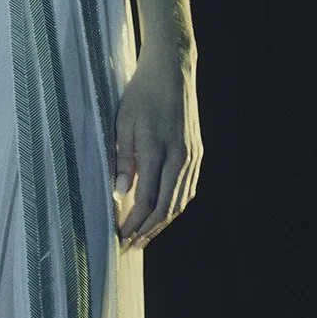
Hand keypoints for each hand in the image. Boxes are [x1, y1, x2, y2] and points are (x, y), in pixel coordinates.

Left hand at [112, 50, 200, 249]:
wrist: (172, 71)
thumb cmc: (142, 94)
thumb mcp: (123, 123)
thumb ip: (123, 160)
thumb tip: (119, 195)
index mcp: (159, 150)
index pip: (147, 199)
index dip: (134, 223)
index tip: (119, 237)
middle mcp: (180, 157)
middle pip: (166, 207)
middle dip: (147, 231)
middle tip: (130, 246)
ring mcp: (192, 156)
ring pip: (180, 201)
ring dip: (162, 223)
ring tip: (145, 237)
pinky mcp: (197, 153)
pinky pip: (188, 188)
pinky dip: (175, 206)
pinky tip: (163, 214)